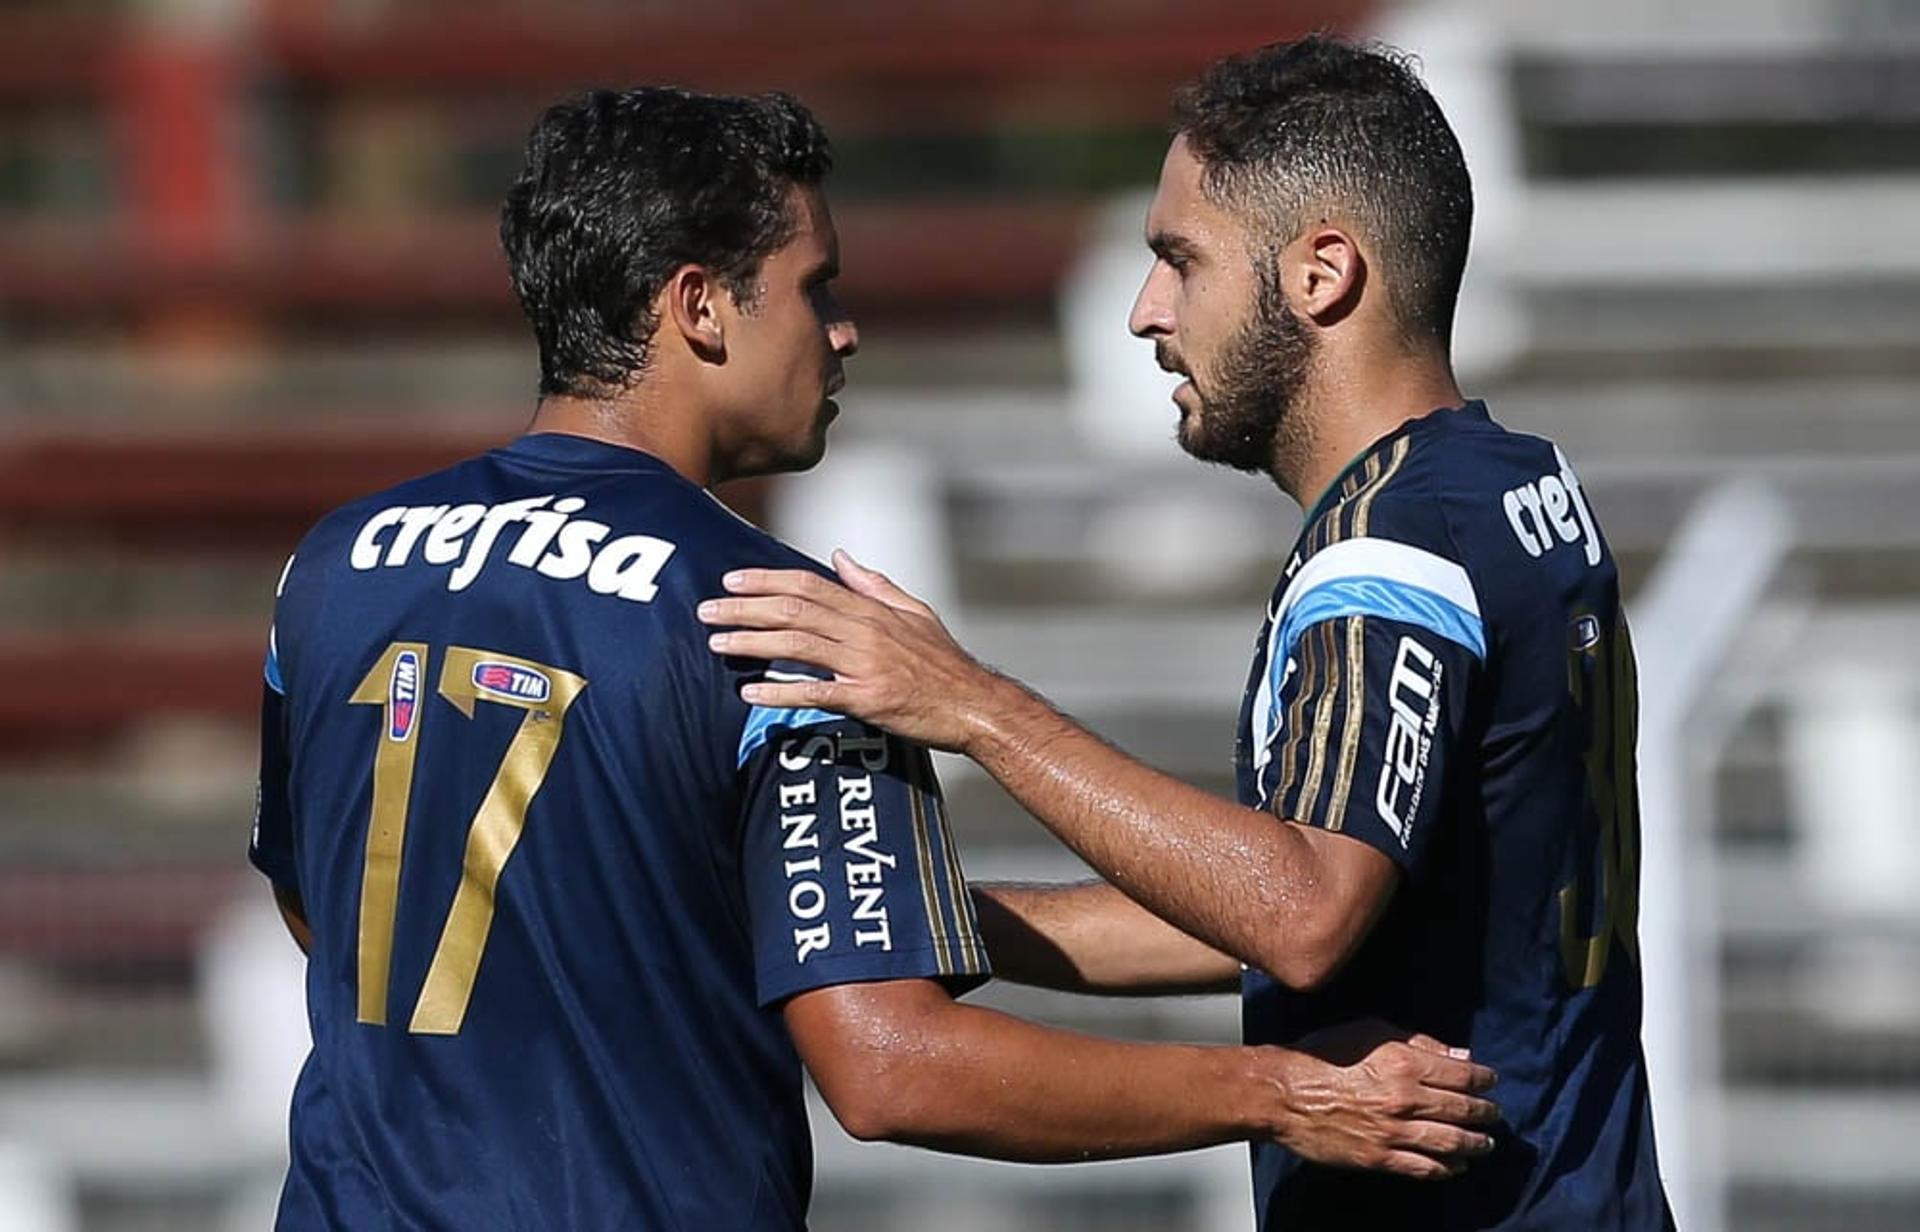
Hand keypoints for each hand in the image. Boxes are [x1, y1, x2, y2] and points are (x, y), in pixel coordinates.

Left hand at [698, 550, 1003, 752]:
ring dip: (752, 644)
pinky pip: (816, 692)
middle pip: (793, 611)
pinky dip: (780, 691)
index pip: (809, 585)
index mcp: (871, 609)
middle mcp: (864, 631)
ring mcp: (865, 665)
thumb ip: (873, 584)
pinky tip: (751, 694)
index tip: (731, 580)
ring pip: (797, 646)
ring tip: (718, 645)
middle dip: (745, 609)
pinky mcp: (867, 700)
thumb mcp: (914, 611)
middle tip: (706, 611)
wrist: (973, 705)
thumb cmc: (943, 662)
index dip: (766, 580)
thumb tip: (839, 555)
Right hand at [1265, 1019, 1499, 1180]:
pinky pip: (1424, 1168)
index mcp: (1404, 1063)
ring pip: (1451, 1143)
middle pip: (1462, 1110)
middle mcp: (1405, 1098)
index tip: (1492, 1082)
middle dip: (1486, 1113)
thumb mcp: (1369, 1031)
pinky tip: (1456, 1167)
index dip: (1484, 1079)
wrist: (1283, 1093)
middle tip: (1496, 1114)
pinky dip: (1446, 1169)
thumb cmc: (1322, 1055)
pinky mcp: (1379, 1157)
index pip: (1462, 1074)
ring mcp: (1393, 1131)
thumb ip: (1418, 1042)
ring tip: (1486, 1144)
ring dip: (1475, 1144)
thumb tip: (1460, 1057)